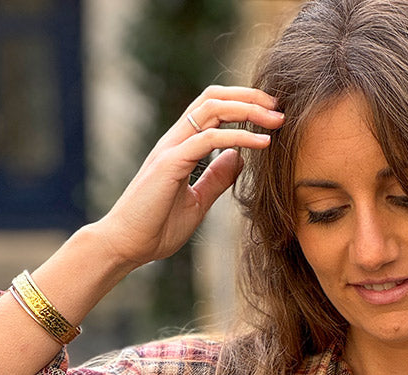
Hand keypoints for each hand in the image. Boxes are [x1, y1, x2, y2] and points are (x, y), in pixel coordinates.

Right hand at [94, 86, 283, 268]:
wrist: (127, 245)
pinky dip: (238, 137)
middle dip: (249, 97)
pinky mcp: (169, 164)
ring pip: (212, 109)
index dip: (243, 104)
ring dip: (248, 110)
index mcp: (181, 146)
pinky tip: (262, 143)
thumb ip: (216, 179)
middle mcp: (175, 140)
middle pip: (214, 98)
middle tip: (279, 107)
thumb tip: (238, 158)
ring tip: (276, 119)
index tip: (271, 114)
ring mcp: (171, 149)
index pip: (213, 108)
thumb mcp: (197, 202)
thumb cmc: (157, 228)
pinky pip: (207, 140)